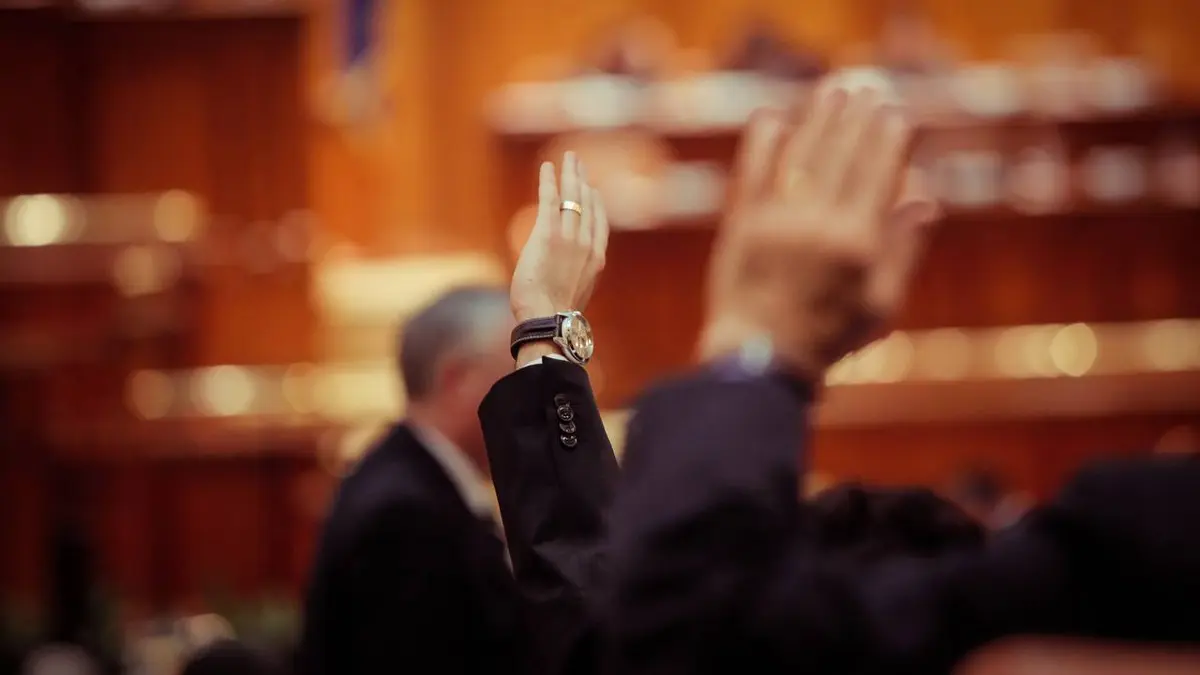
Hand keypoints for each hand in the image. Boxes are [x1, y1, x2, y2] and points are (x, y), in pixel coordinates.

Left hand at [510, 151, 609, 322]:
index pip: (599, 223)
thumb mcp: (574, 296)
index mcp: (596, 259)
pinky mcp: (548, 234)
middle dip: (583, 181)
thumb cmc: (556, 315)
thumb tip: (565, 280)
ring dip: (570, 174)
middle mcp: (587, 244)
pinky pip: (550, 200)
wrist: (548, 319)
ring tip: (569, 157)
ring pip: (572, 197)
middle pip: (588, 204)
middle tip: (579, 164)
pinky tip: (547, 166)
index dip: (596, 203)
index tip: (592, 189)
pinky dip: (549, 181)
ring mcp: (569, 238)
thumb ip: (574, 279)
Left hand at [701, 85, 939, 377]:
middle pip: (842, 155)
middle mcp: (818, 225)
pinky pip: (753, 173)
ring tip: (833, 91)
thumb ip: (904, 249)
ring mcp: (776, 222)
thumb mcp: (881, 304)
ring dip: (819, 118)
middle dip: (858, 118)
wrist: (760, 359)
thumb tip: (926, 198)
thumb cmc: (828, 337)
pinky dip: (763, 143)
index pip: (878, 174)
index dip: (888, 139)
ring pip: (802, 156)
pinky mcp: (742, 225)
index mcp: (858, 243)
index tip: (896, 114)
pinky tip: (774, 118)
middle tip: (867, 90)